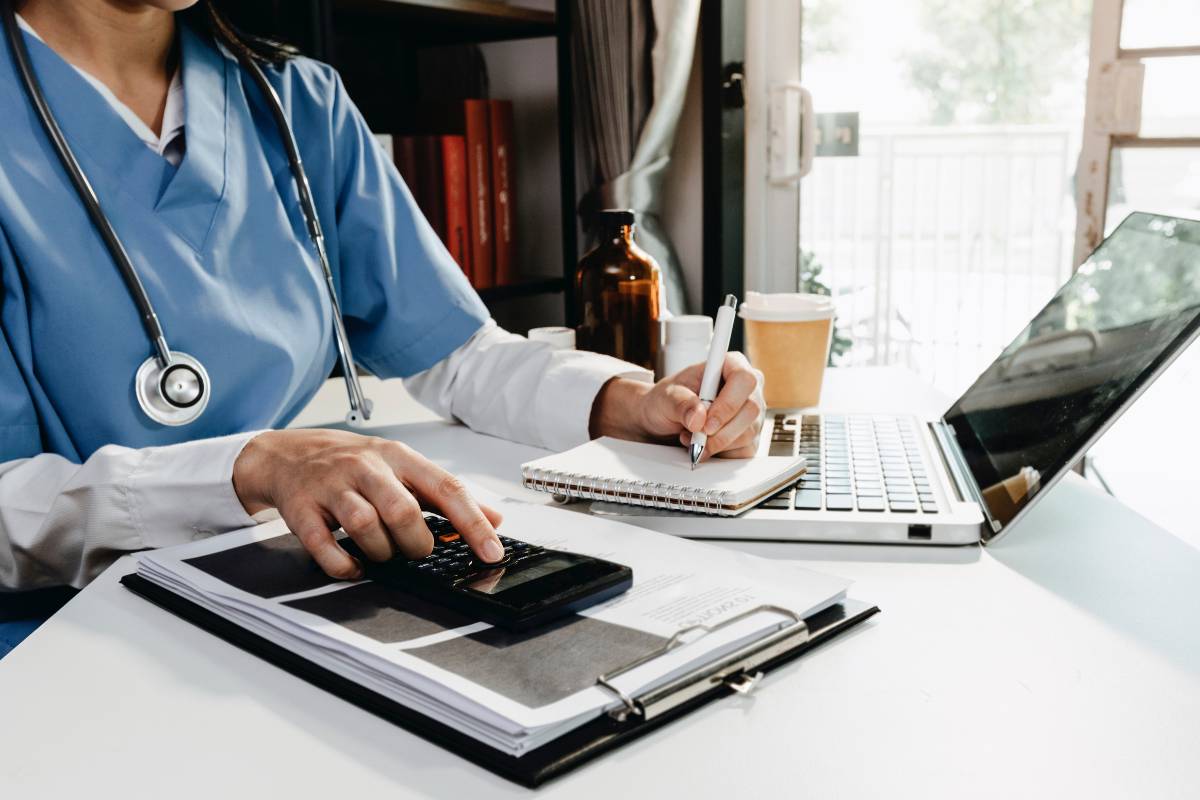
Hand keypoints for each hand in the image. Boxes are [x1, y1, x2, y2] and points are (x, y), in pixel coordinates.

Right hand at [232, 429, 503, 579]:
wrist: (289, 454)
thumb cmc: (355, 465)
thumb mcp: (404, 469)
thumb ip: (448, 496)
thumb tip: (495, 518)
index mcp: (399, 457)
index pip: (445, 488)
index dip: (473, 523)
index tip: (491, 551)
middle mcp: (367, 468)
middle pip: (403, 510)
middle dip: (417, 543)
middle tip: (416, 550)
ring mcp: (332, 488)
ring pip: (364, 525)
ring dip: (381, 552)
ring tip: (383, 554)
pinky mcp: (302, 509)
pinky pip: (323, 545)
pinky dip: (342, 565)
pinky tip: (353, 567)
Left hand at [591, 352, 764, 459]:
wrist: (664, 419)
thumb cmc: (668, 400)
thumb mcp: (665, 397)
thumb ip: (681, 403)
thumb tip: (699, 418)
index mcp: (730, 365)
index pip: (744, 379)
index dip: (728, 404)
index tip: (707, 424)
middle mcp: (747, 388)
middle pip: (751, 410)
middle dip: (721, 431)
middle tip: (696, 437)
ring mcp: (752, 413)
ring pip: (749, 433)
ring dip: (717, 443)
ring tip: (693, 438)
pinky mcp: (750, 435)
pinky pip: (746, 450)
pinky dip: (721, 453)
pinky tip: (705, 446)